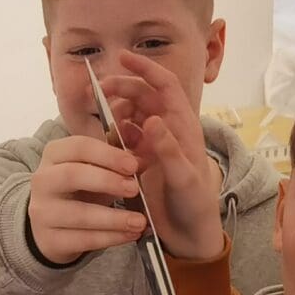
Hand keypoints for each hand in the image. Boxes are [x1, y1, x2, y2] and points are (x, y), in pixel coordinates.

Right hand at [28, 133, 144, 263]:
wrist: (52, 227)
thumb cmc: (79, 191)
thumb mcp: (95, 171)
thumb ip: (118, 163)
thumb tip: (144, 160)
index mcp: (54, 155)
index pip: (79, 147)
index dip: (108, 155)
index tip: (133, 165)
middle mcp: (43, 181)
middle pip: (73, 175)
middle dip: (107, 181)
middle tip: (134, 189)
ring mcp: (43, 212)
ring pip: (78, 214)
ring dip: (113, 218)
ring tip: (140, 222)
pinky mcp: (50, 240)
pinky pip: (82, 240)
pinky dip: (110, 238)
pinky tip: (129, 235)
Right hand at [99, 47, 224, 259]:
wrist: (190, 236)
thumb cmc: (195, 207)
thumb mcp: (184, 179)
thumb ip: (169, 150)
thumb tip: (152, 119)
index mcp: (184, 127)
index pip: (166, 86)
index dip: (146, 68)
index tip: (122, 58)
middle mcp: (169, 130)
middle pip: (144, 96)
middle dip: (122, 88)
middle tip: (99, 92)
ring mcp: (155, 144)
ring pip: (132, 115)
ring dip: (117, 112)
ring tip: (104, 122)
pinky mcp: (143, 160)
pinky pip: (125, 138)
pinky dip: (114, 135)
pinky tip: (107, 143)